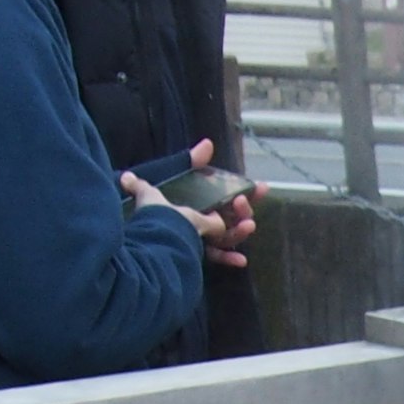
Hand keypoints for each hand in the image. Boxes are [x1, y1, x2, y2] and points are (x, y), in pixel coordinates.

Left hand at [119, 140, 262, 268]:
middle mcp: (199, 217)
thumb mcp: (172, 176)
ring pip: (227, 235)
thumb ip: (190, 162)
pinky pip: (214, 256)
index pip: (226, 194)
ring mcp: (198, 236)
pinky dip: (228, 258)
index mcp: (197, 199)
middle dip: (243, 209)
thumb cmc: (155, 204)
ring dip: (240, 230)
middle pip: (230, 215)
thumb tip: (208, 143)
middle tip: (241, 202)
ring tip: (248, 225)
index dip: (246, 191)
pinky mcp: (195, 253)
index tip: (261, 186)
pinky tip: (242, 260)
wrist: (143, 230)